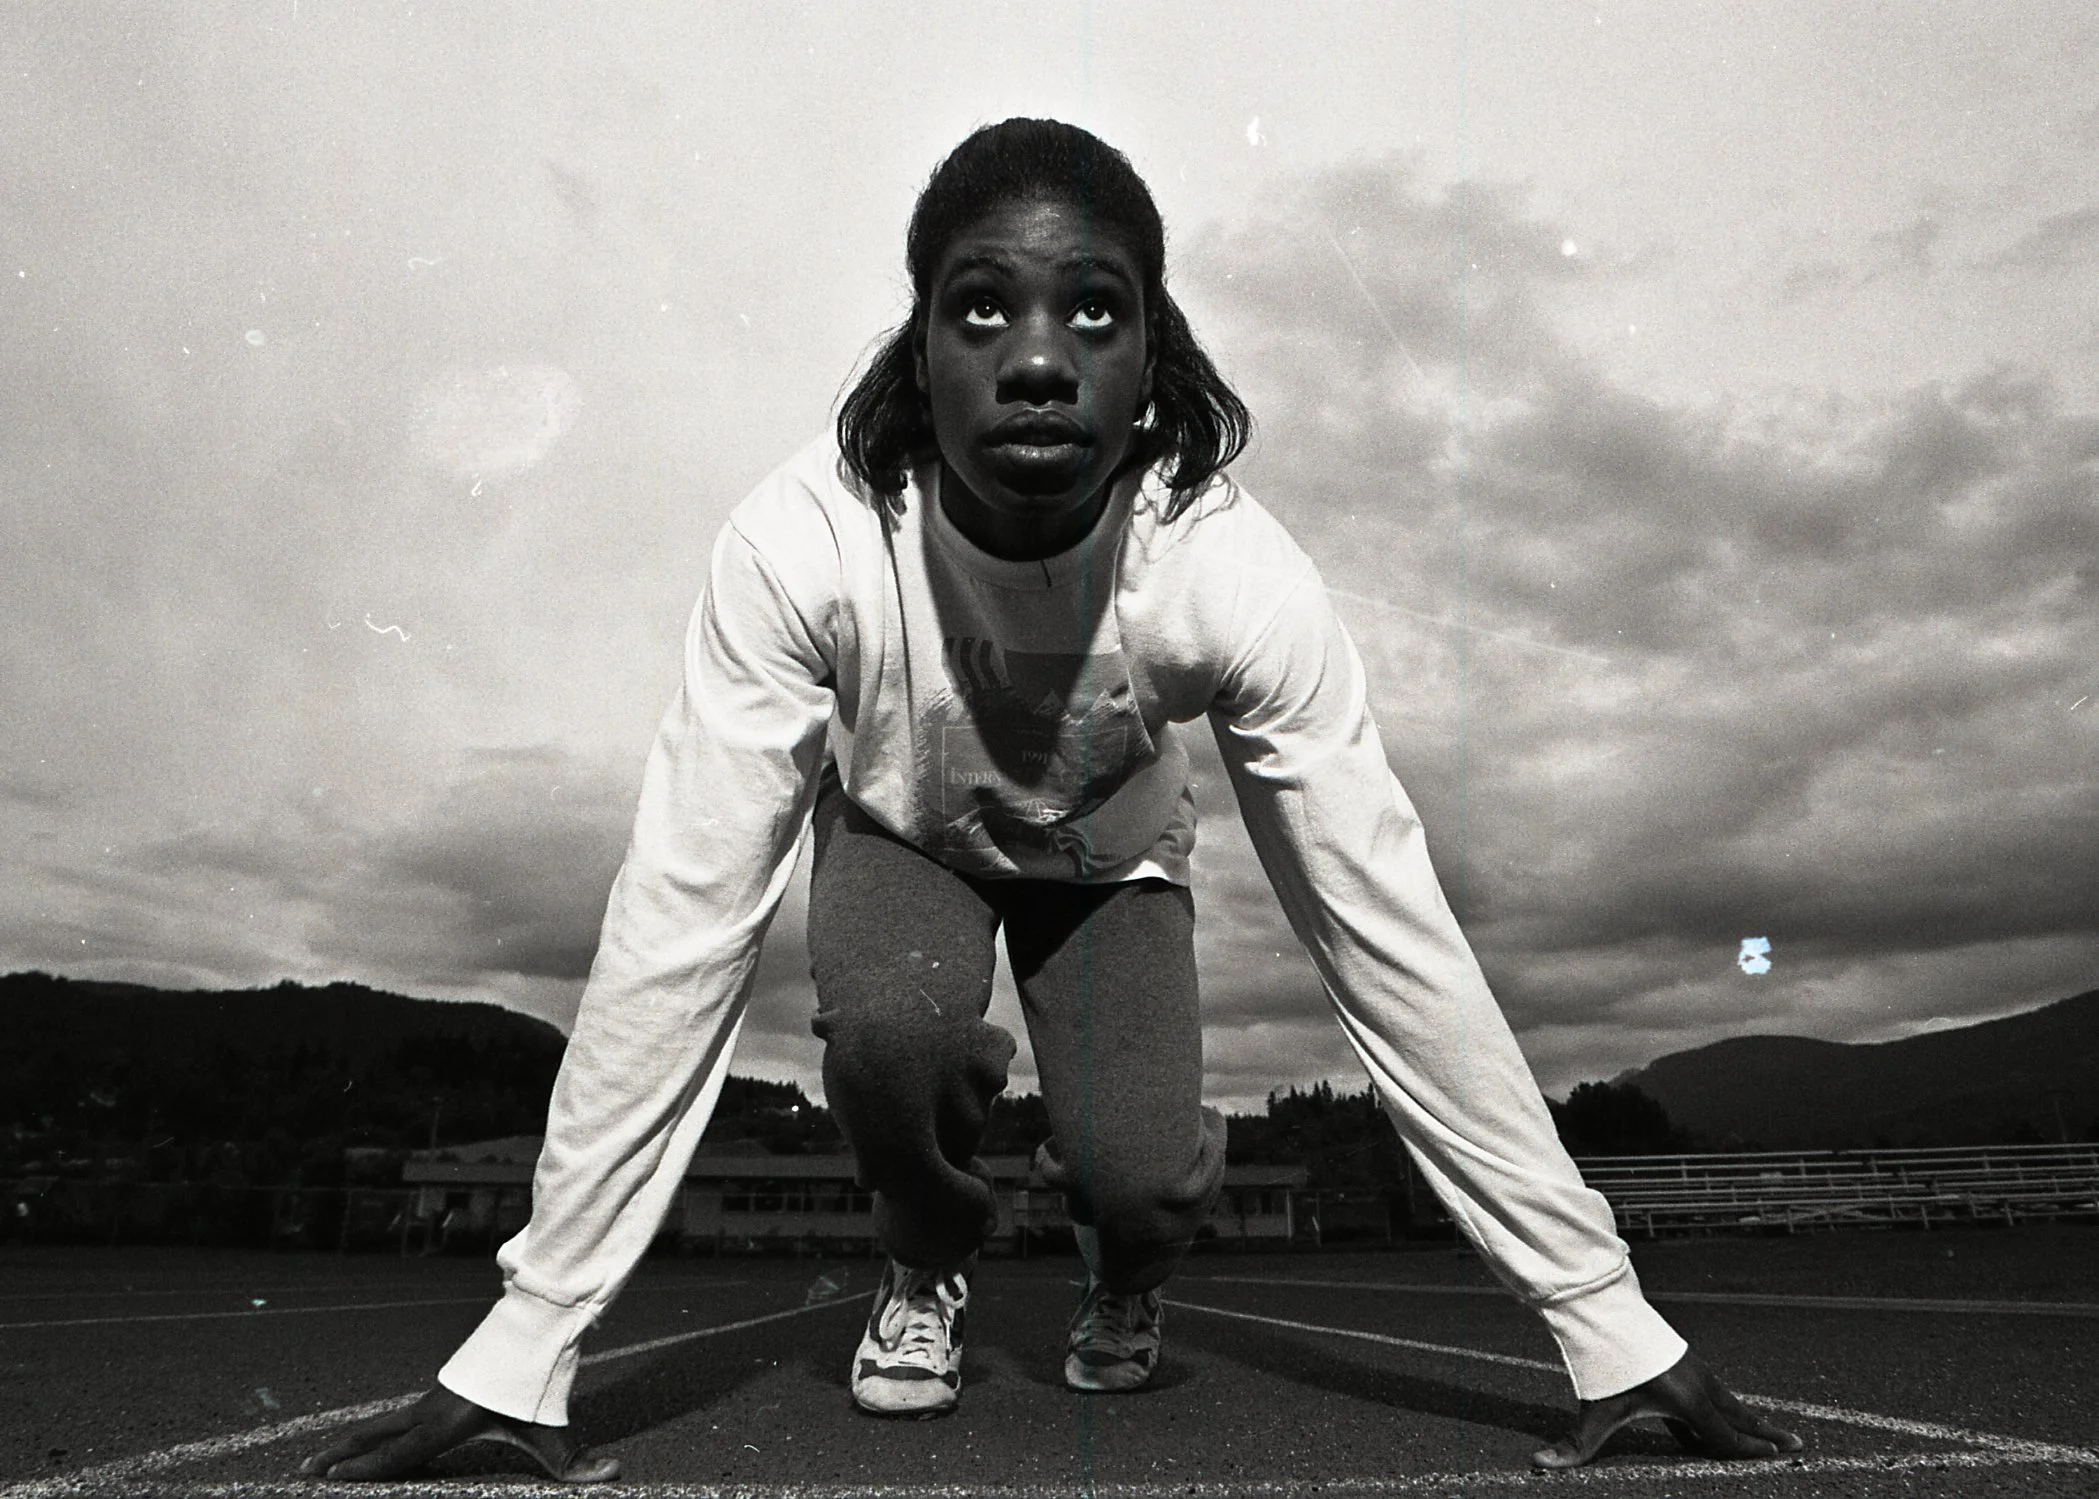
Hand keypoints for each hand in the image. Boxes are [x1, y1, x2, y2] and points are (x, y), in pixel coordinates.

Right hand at [299, 1385, 618, 1482]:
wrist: (535, 1330)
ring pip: (382, 1425)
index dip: (366, 1470)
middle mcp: (431, 1412)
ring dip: (350, 1444)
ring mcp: (431, 1401)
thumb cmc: (539, 1384)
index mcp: (447, 1424)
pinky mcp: (438, 1395)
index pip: (400, 1454)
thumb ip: (578, 1460)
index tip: (331, 1479)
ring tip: (317, 1460)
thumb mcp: (556, 1427)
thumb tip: (613, 1477)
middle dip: (340, 1457)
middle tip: (303, 1472)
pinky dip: (371, 1434)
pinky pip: (398, 1419)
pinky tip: (361, 1444)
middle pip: (376, 1437)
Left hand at [1531, 1350, 1802, 1469]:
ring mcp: (1694, 1369)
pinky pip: (1711, 1390)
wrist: (1604, 1308)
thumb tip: (1540, 1464)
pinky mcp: (1683, 1359)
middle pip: (1739, 1416)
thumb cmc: (1603, 1362)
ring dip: (1748, 1418)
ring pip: (1728, 1400)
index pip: (1726, 1438)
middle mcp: (1700, 1385)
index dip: (1750, 1452)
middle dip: (1766, 1434)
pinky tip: (1717, 1419)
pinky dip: (1725, 1406)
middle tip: (1797, 1444)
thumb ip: (1574, 1445)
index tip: (1778, 1458)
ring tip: (1769, 1431)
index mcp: (1689, 1402)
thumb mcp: (1594, 1408)